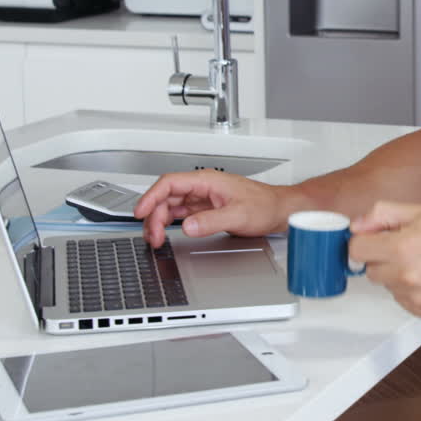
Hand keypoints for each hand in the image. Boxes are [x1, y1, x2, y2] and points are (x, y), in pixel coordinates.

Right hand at [134, 170, 290, 247]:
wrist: (280, 210)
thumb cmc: (266, 206)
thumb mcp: (239, 215)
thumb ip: (211, 220)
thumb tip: (187, 226)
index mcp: (208, 180)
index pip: (169, 183)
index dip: (151, 197)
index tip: (140, 212)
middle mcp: (203, 187)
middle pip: (166, 196)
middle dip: (154, 215)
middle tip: (152, 237)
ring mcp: (203, 198)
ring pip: (171, 205)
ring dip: (160, 221)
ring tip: (156, 239)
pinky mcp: (206, 209)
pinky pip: (181, 214)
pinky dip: (170, 224)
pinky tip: (166, 234)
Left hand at [348, 202, 420, 317]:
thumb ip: (383, 214)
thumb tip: (358, 225)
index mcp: (401, 247)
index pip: (356, 250)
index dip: (364, 242)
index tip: (372, 241)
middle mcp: (405, 275)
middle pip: (370, 270)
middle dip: (382, 258)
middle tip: (405, 248)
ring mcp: (414, 296)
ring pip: (387, 286)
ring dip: (397, 275)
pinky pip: (402, 300)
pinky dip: (410, 290)